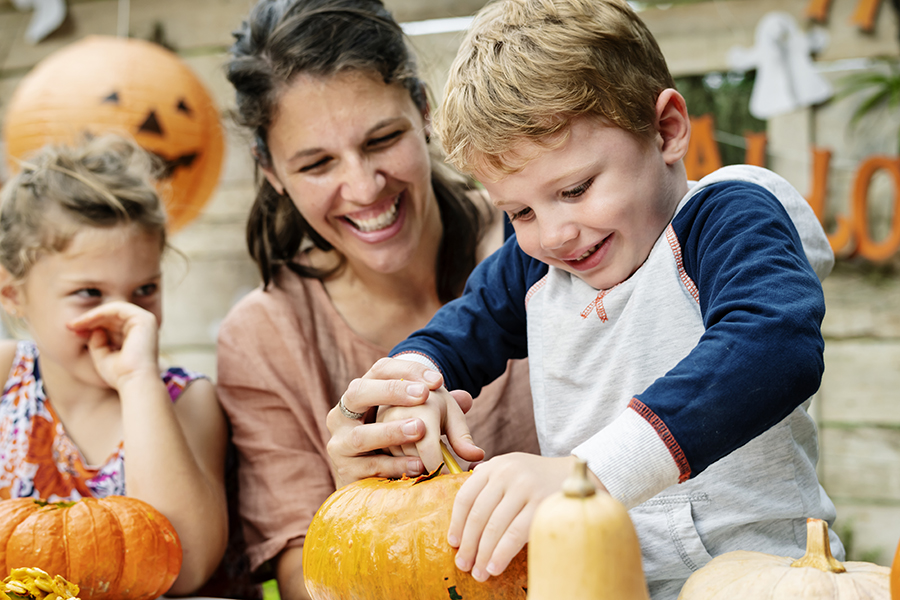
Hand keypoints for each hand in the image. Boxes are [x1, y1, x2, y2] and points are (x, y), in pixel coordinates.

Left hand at [66, 301, 159, 389]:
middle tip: (69, 326)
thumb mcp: (102, 356)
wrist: (134, 382)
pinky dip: (99, 313)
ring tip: (74, 325)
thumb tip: (94, 329)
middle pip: (111, 316)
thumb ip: (97, 342)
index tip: (72, 331)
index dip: (91, 325)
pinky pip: (117, 308)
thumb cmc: (120, 375)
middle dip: (88, 320)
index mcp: (137, 336)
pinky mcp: (143, 319)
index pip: (112, 324)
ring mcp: (145, 321)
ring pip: (112, 310)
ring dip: (91, 316)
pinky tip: (85, 321)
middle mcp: (143, 327)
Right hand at [326, 357, 478, 485]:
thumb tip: (467, 399)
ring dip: (391, 431)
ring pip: (360, 435)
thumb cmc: (400, 439)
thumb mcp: (425, 421)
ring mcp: (340, 442)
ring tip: (419, 429)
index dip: (406, 371)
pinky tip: (418, 464)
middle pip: (359, 392)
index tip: (438, 381)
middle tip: (423, 395)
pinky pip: (369, 466)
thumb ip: (446, 412)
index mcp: (363, 391)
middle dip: (391, 392)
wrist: (371, 477)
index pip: (380, 369)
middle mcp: (343, 413)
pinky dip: (395, 465)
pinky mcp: (345, 471)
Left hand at [448, 454, 604, 581]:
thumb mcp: (508, 471)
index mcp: (493, 466)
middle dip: (469, 545)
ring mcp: (524, 487)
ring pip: (495, 527)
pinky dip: (502, 553)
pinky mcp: (542, 504)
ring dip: (483, 554)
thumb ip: (486, 487)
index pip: (466, 497)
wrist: (574, 474)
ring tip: (479, 572)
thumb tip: (461, 525)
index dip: (457, 523)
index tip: (453, 543)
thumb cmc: (535, 479)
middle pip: (478, 515)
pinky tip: (495, 566)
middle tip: (463, 565)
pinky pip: (515, 534)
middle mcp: (506, 473)